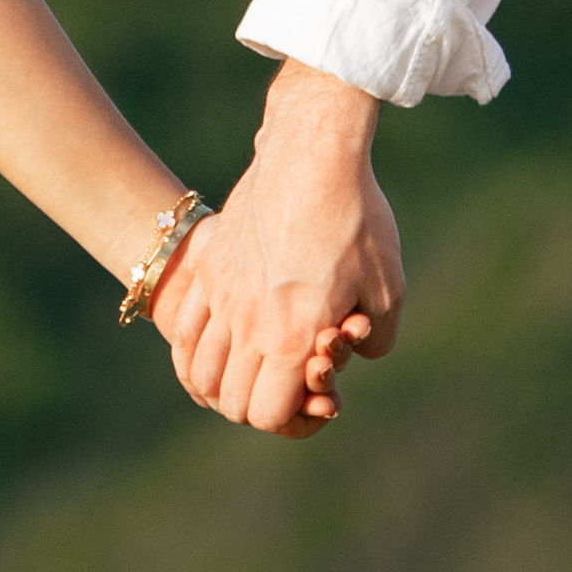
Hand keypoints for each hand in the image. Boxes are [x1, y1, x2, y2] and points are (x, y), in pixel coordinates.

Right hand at [155, 62, 403, 435]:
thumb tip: (354, 355)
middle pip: (230, 401)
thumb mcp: (389, 287)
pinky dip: (192, 354)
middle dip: (258, 408)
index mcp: (293, 336)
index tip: (311, 396)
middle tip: (283, 387)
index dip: (290, 418)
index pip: (269, 413)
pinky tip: (212, 351)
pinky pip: (182, 330)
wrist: (312, 153)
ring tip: (247, 375)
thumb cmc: (357, 220)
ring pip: (199, 371)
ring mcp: (220, 295)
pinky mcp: (207, 268)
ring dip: (221, 386)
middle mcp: (248, 323)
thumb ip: (377, 339)